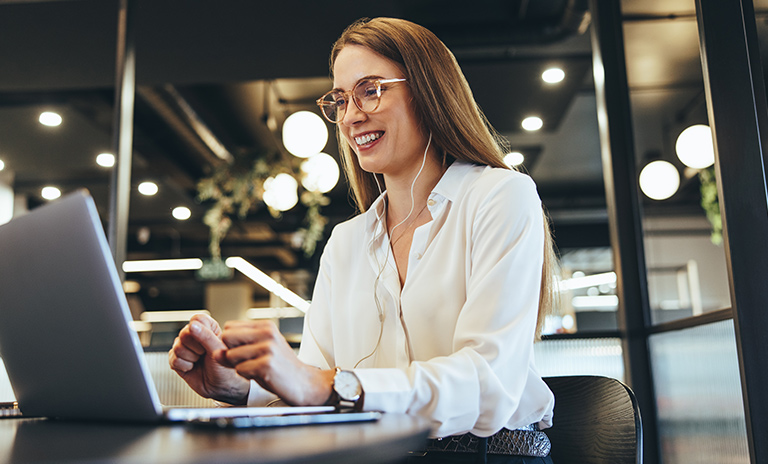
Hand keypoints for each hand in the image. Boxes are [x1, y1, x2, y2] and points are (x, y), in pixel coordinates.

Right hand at [168, 314, 249, 404]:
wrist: (221, 388)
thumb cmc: (225, 368)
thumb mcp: (219, 350)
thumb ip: (206, 336)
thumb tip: (193, 325)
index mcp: (208, 328)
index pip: (197, 319)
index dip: (201, 330)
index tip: (208, 341)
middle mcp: (195, 336)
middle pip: (184, 333)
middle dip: (195, 347)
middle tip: (205, 354)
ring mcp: (185, 347)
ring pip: (177, 346)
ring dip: (191, 358)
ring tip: (200, 361)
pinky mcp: (177, 359)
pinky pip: (173, 358)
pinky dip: (184, 366)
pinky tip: (192, 367)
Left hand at [215, 320, 334, 405]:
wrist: (305, 383)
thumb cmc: (282, 368)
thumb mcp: (260, 352)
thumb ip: (238, 349)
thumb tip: (216, 353)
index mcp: (266, 326)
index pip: (229, 327)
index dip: (230, 342)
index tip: (241, 351)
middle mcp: (267, 333)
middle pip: (227, 337)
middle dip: (231, 352)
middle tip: (247, 361)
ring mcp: (268, 348)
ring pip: (231, 355)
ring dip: (239, 366)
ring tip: (256, 369)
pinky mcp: (267, 364)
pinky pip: (240, 369)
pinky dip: (247, 376)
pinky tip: (260, 375)